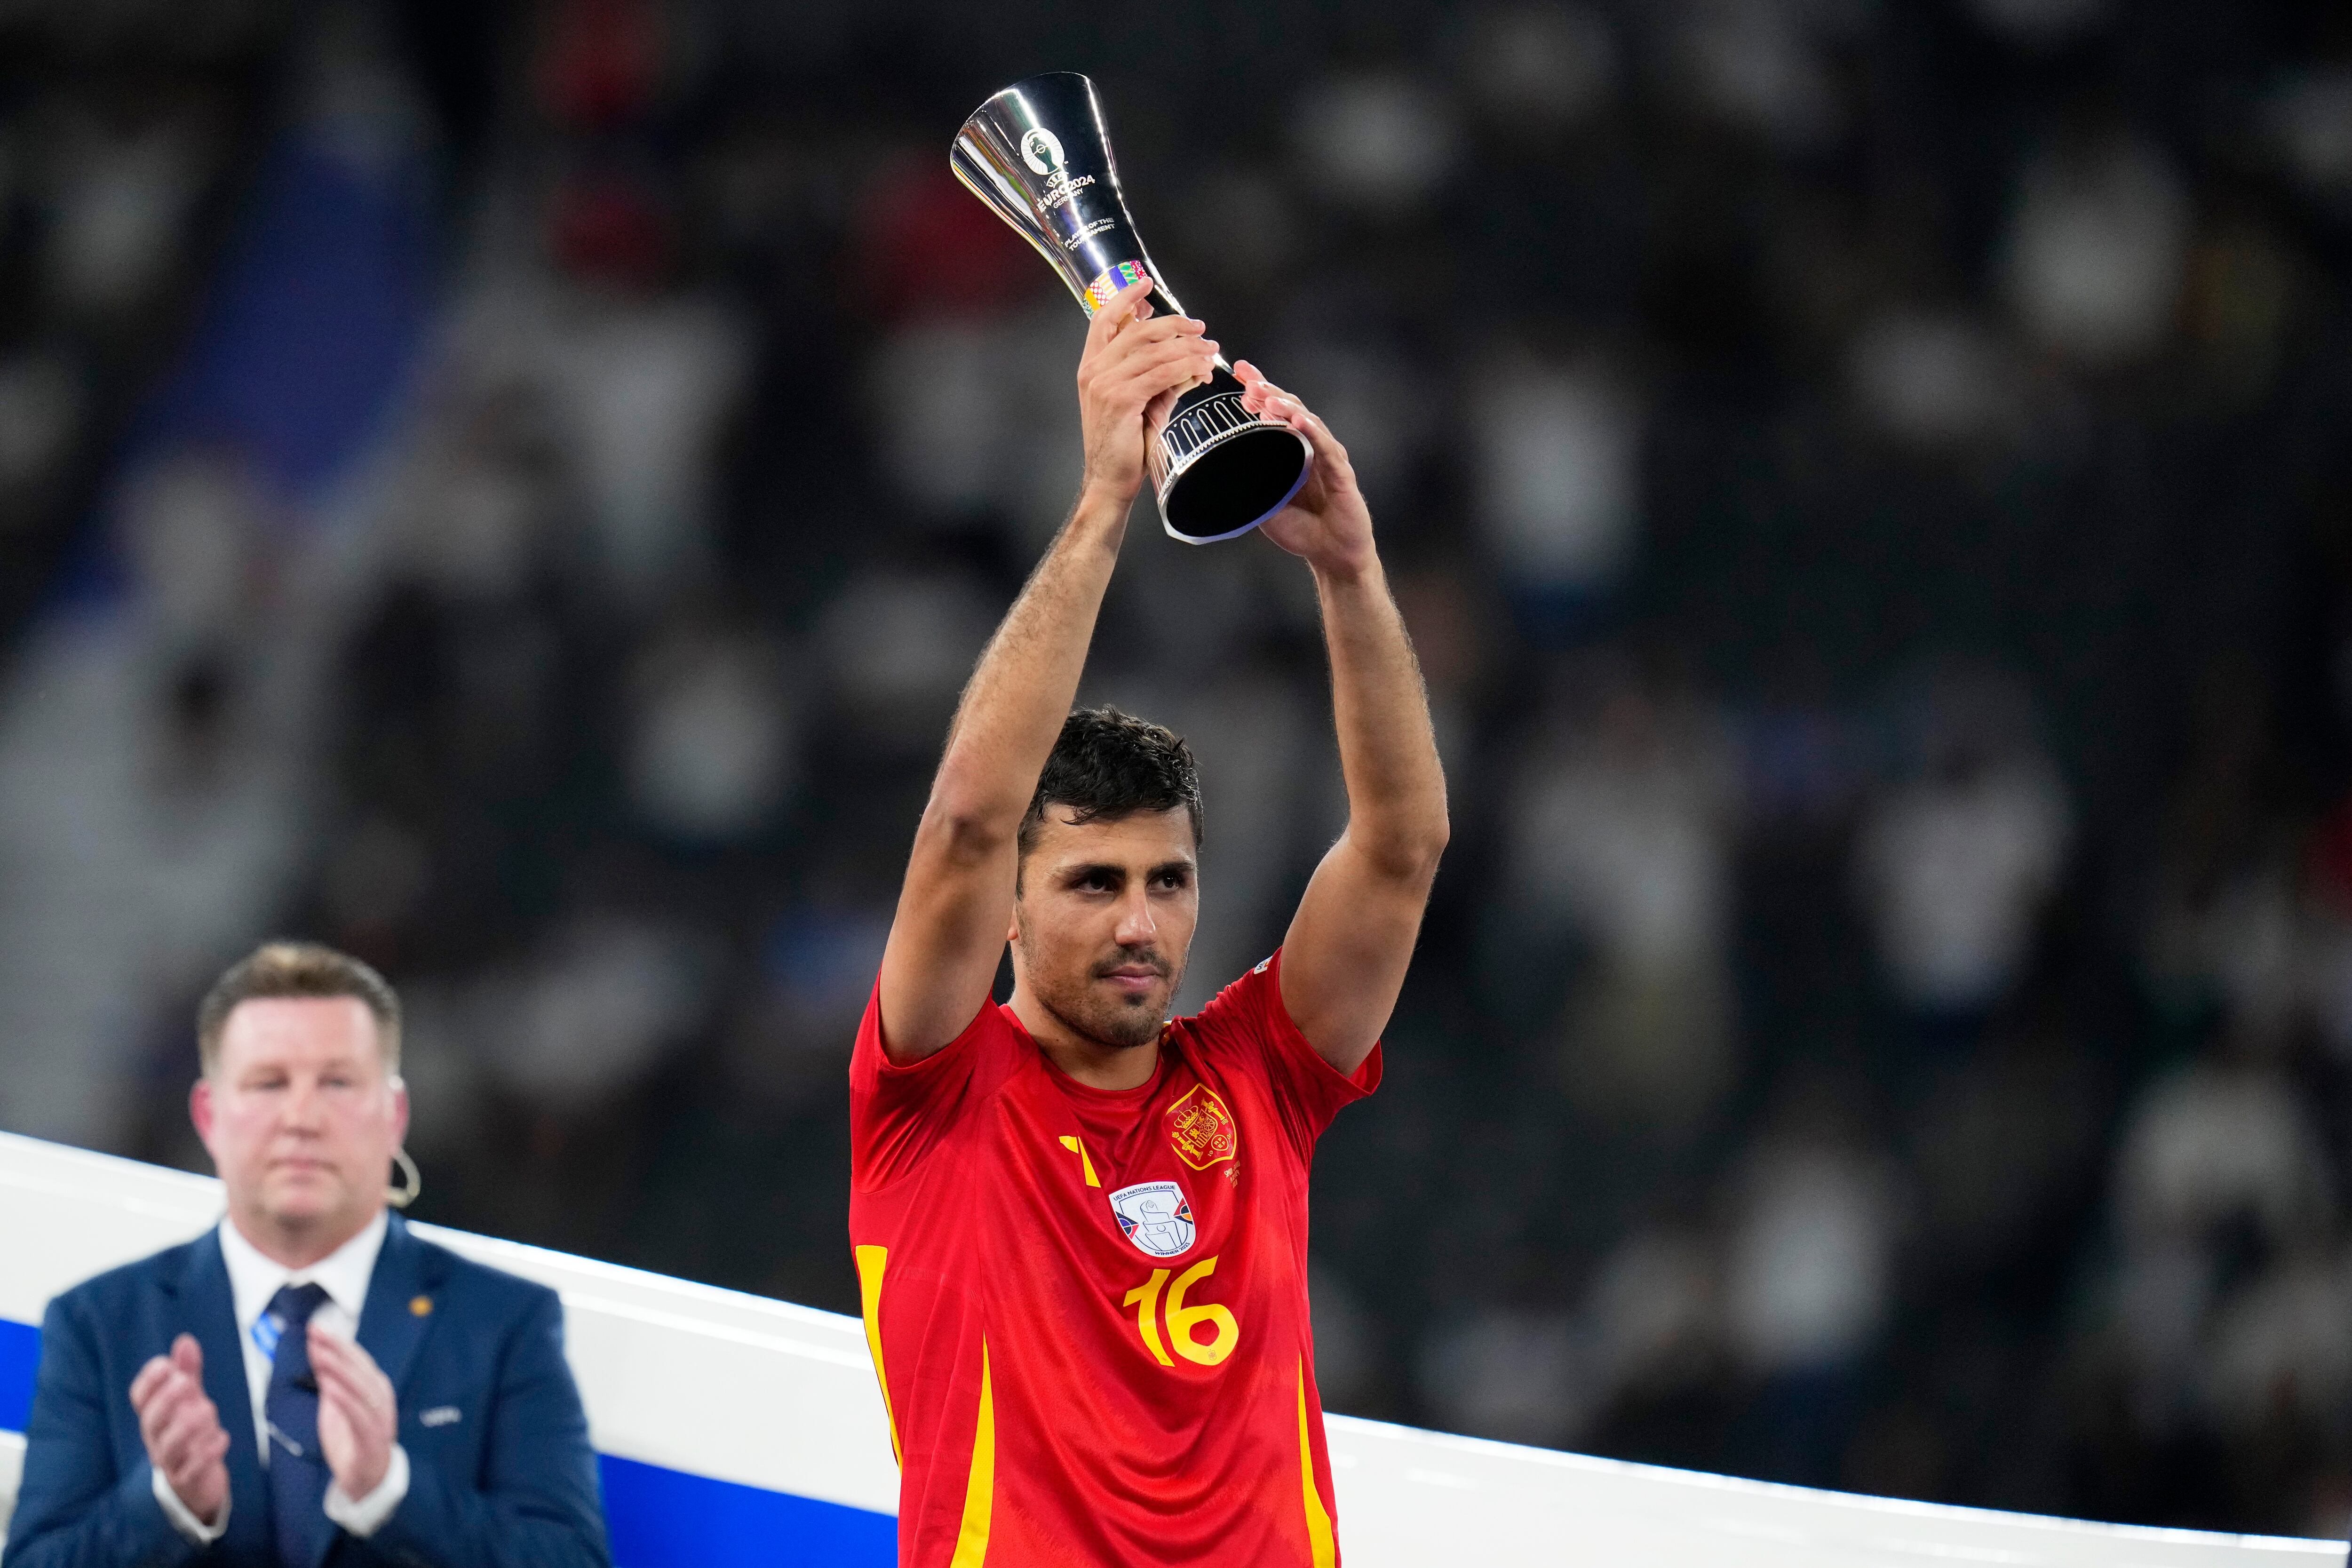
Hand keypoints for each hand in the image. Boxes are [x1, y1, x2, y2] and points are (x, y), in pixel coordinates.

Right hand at [131, 1334, 229, 1525]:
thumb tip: (185, 1341)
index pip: (140, 1398)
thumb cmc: (190, 1433)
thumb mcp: (191, 1400)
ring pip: (169, 1446)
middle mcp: (157, 1438)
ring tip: (207, 1410)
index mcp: (155, 1416)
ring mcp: (170, 1461)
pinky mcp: (187, 1480)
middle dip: (166, 1400)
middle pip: (151, 1420)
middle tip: (184, 1382)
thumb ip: (188, 1372)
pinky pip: (191, 1469)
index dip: (149, 1381)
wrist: (198, 1481)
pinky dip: (207, 1453)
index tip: (166, 1364)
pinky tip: (222, 1438)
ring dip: (187, 1426)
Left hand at [309, 1326, 397, 1500]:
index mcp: (374, 1388)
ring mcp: (379, 1417)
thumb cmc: (352, 1439)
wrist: (367, 1479)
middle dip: (338, 1349)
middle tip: (318, 1334)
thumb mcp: (336, 1406)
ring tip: (320, 1355)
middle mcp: (380, 1398)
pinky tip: (329, 1386)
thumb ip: (330, 1381)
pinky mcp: (372, 1439)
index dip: (337, 1343)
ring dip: (340, 1369)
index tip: (317, 1329)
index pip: (357, 1358)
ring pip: (362, 1387)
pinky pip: (359, 1415)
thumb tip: (318, 1353)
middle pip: (361, 1368)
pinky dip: (345, 1399)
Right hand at [1076, 273, 1218, 505]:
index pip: (1104, 319)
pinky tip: (1201, 369)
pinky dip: (1185, 367)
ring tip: (1210, 350)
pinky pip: (1160, 373)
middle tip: (1200, 327)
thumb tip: (1188, 358)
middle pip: (1137, 330)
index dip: (1125, 297)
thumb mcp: (1140, 401)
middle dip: (1173, 324)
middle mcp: (1094, 370)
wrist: (1110, 479)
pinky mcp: (1121, 399)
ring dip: (1187, 347)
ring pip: (1153, 350)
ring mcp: (1105, 384)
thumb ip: (1156, 375)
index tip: (1146, 283)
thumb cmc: (1124, 444)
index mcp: (1092, 366)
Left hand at [1234, 361, 1375, 580]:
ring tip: (1265, 397)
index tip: (1237, 372)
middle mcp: (1309, 446)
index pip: (1273, 413)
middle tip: (1247, 378)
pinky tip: (1298, 420)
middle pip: (1289, 408)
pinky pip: (1326, 447)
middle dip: (1267, 389)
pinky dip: (1312, 431)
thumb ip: (1246, 484)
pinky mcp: (1341, 473)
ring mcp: (1327, 457)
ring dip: (1286, 407)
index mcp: (1290, 450)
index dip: (1257, 390)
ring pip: (1307, 422)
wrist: (1331, 554)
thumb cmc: (1302, 529)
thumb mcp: (1263, 503)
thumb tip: (1214, 469)